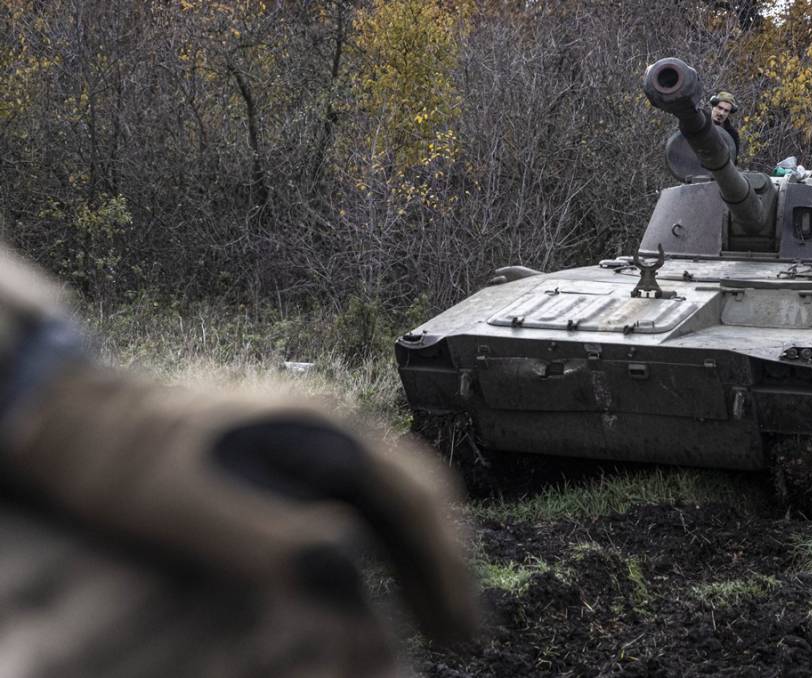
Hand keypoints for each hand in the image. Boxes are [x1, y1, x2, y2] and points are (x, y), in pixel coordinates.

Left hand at [3, 365, 478, 648]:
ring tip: (432, 617)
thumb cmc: (129, 465)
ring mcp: (314, 436)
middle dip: (446, 566)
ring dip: (420, 558)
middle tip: (461, 633)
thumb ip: (280, 546)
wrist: (84, 418)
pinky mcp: (292, 452)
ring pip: (393, 498)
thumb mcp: (196, 513)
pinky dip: (386, 544)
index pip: (416, 503)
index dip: (448, 569)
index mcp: (325, 435)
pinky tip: (374, 578)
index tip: (463, 628)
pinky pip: (362, 498)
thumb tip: (358, 586)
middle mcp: (333, 427)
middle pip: (419, 497)